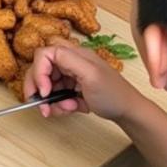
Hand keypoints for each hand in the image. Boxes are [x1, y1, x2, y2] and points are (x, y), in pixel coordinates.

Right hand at [26, 43, 140, 122]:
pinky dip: (59, 105)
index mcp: (74, 54)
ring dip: (51, 100)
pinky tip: (71, 108)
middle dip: (39, 88)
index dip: (38, 71)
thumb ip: (67, 59)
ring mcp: (71, 76)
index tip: (44, 91)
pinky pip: (56, 95)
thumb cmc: (114, 94)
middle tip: (42, 105)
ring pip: (47, 84)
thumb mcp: (90, 74)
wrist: (129, 112)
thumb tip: (45, 56)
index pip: (44, 54)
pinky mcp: (73, 89)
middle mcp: (70, 62)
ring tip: (65, 108)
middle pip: (41, 69)